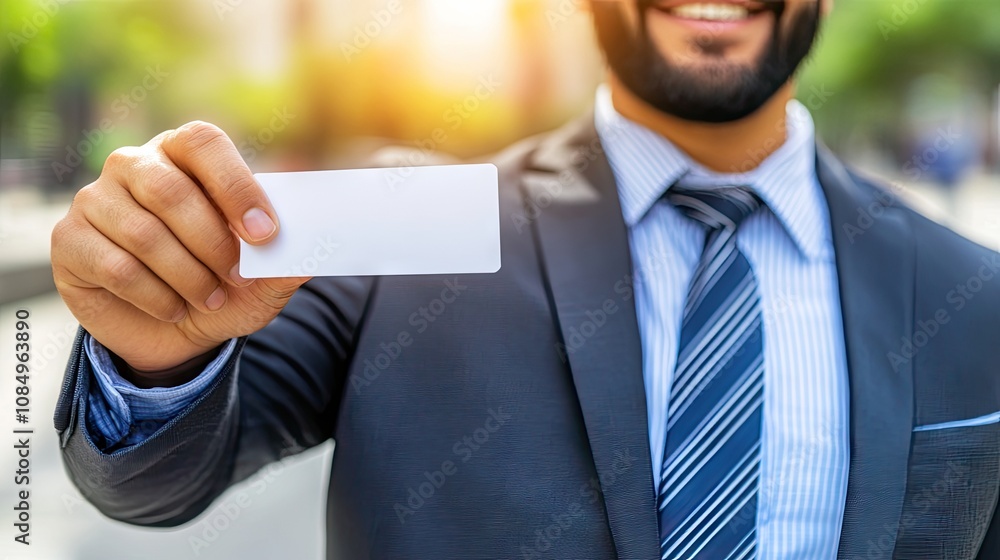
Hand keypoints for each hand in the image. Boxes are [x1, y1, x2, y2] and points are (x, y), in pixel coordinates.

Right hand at [51, 121, 309, 377]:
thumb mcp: (264, 281)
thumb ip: (289, 261)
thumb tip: (318, 247)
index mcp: (185, 154)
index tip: (265, 234)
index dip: (236, 187)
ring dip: (188, 276)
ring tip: (210, 298)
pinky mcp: (70, 239)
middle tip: (236, 278)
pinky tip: (173, 308)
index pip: (204, 143)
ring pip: (145, 234)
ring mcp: (96, 199)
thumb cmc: (222, 288)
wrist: (173, 331)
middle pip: (171, 192)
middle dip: (213, 244)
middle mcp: (135, 165)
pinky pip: (115, 266)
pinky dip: (155, 297)